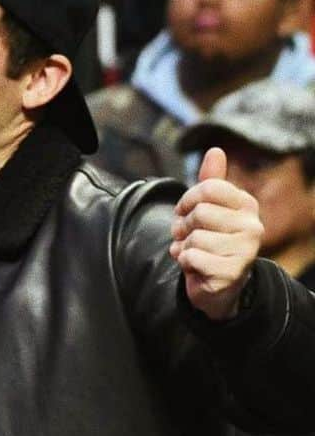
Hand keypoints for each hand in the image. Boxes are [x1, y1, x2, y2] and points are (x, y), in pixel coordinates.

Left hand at [170, 147, 262, 320]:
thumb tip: (215, 150)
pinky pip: (191, 258)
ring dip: (183, 247)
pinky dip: (184, 263)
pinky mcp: (231, 273)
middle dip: (182, 227)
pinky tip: (195, 267)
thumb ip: (210, 182)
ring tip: (194, 253)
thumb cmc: (210, 241)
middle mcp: (252, 226)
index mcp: (246, 205)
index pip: (208, 188)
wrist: (218, 285)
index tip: (185, 213)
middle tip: (188, 237)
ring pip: (194, 237)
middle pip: (199, 213)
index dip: (187, 201)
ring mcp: (245, 251)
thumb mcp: (209, 210)